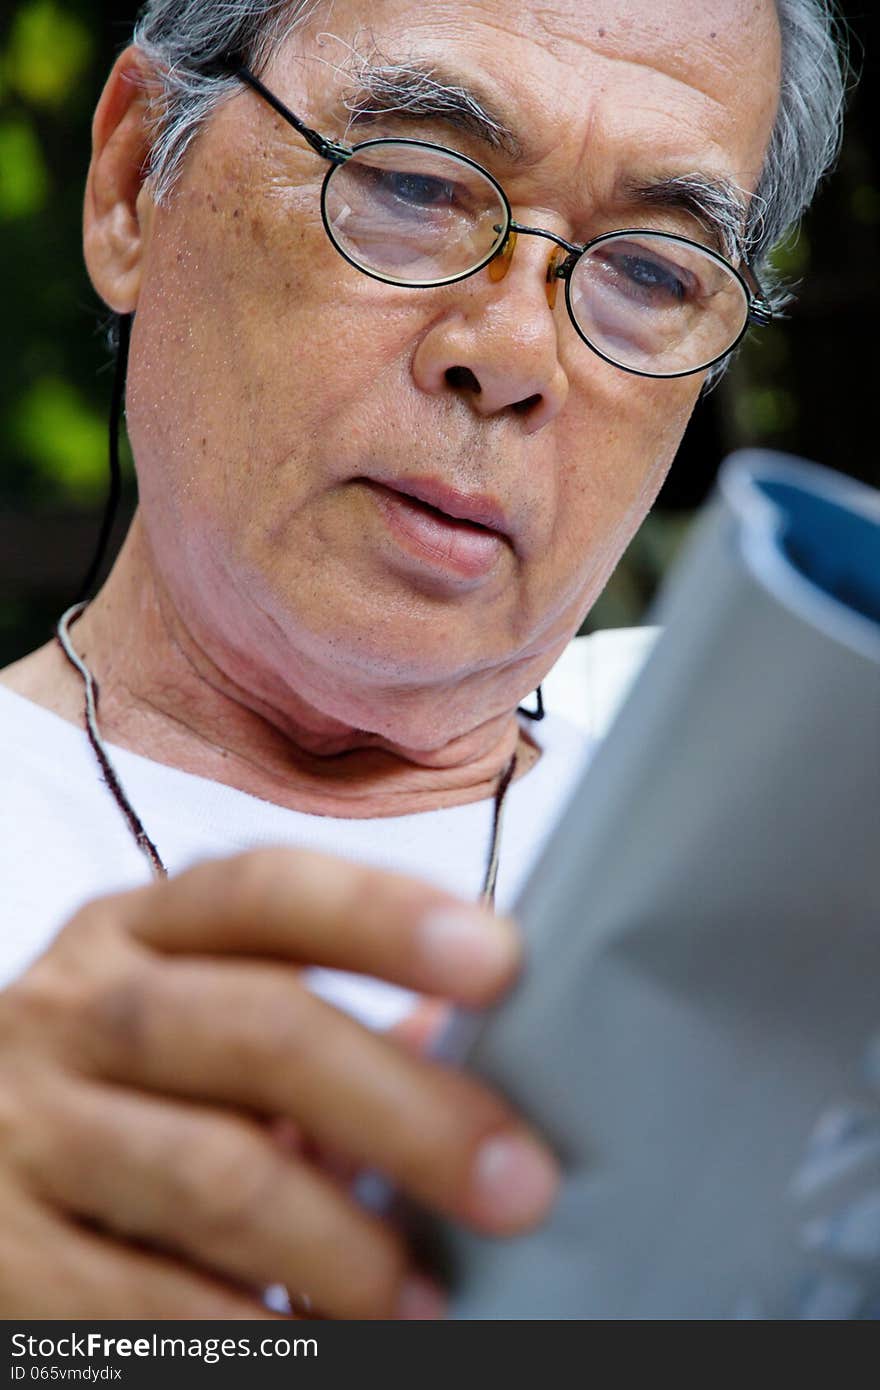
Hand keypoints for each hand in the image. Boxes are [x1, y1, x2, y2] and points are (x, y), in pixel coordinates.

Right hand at [0, 849, 557, 1317]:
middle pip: (259, 1029)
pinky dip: (248, 1328)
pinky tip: (314, 1340)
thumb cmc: (122, 1084)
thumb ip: (317, 1024)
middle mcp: (75, 1009)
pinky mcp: (1, 1253)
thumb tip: (466, 1054)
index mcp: (138, 930)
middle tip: (514, 1182)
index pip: (268, 890)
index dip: (386, 918)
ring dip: (341, 1244)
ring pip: (212, 1173)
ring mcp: (26, 1129)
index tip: (503, 962)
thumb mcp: (194, 1018)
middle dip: (405, 1109)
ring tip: (423, 1300)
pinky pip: (140, 1299)